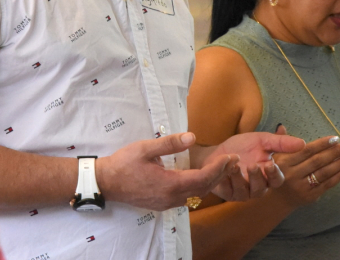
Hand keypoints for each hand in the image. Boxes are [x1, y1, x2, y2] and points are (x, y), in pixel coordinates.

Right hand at [96, 132, 239, 210]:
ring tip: (222, 168)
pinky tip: (201, 178)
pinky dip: (199, 188)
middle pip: (204, 188)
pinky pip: (187, 198)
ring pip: (196, 195)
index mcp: (170, 184)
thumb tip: (192, 137)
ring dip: (211, 182)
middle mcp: (172, 197)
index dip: (219, 168)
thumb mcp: (146, 149)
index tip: (230, 157)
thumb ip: (170, 143)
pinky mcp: (162, 203)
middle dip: (220, 174)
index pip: (203, 178)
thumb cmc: (124, 163)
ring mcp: (167, 203)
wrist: (106, 183)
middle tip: (233, 161)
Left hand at [200, 127, 306, 200]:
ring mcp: (243, 192)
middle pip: (262, 189)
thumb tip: (303, 143)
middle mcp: (258, 186)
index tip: (271, 164)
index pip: (277, 180)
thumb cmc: (242, 146)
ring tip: (235, 166)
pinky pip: (231, 192)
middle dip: (257, 177)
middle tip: (252, 165)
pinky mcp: (229, 194)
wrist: (218, 151)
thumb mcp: (261, 140)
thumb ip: (280, 142)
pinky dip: (229, 181)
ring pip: (247, 193)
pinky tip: (226, 170)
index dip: (275, 174)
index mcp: (268, 174)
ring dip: (241, 179)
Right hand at [269, 131, 339, 208]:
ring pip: (324, 173)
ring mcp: (302, 187)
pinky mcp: (310, 196)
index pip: (306, 151)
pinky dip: (338, 176)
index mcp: (284, 163)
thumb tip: (282, 126)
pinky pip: (327, 184)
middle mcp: (293, 175)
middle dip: (334, 152)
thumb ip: (280, 142)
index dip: (322, 144)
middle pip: (317, 161)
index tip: (335, 138)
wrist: (276, 200)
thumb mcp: (274, 157)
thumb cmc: (277, 173)